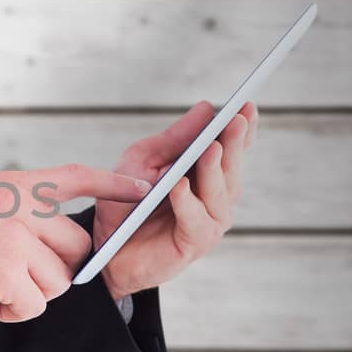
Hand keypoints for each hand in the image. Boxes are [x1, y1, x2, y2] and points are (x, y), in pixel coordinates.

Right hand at [0, 162, 151, 324]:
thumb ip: (22, 214)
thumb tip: (63, 246)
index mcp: (15, 186)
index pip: (75, 177)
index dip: (113, 185)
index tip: (144, 189)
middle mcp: (20, 206)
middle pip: (76, 248)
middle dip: (54, 270)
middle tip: (13, 274)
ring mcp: (16, 238)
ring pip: (57, 282)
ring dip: (27, 294)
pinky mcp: (6, 271)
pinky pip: (33, 305)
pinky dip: (10, 312)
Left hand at [95, 99, 257, 298]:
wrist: (105, 247)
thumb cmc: (127, 202)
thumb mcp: (144, 161)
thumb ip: (174, 139)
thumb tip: (206, 108)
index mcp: (206, 173)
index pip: (231, 148)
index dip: (242, 128)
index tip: (247, 105)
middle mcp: (215, 197)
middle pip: (230, 167)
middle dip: (233, 143)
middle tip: (235, 120)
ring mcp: (209, 221)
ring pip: (219, 193)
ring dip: (212, 169)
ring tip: (210, 147)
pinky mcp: (195, 243)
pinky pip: (195, 220)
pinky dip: (187, 202)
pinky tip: (180, 185)